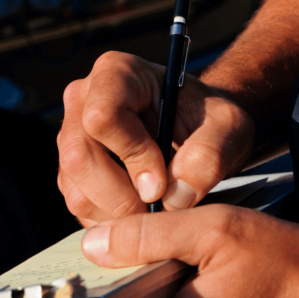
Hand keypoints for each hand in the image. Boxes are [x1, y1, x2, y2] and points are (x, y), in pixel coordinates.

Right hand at [57, 52, 253, 225]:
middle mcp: (82, 100)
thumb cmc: (209, 120)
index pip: (103, 116)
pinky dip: (111, 223)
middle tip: (159, 207)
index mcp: (116, 73)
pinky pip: (80, 207)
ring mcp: (71, 137)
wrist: (197, 131)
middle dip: (122, 196)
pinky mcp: (70, 171)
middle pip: (79, 158)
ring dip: (118, 215)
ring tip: (155, 210)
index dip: (132, 155)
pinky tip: (141, 213)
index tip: (163, 180)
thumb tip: (173, 197)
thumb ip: (209, 156)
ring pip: (76, 190)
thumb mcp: (228, 128)